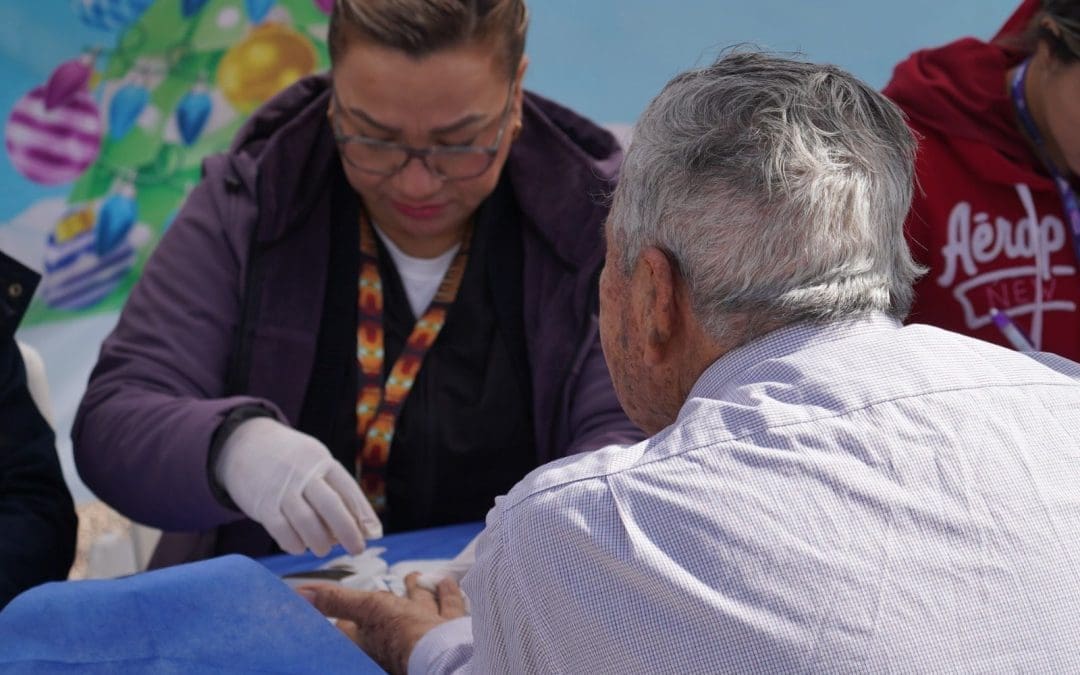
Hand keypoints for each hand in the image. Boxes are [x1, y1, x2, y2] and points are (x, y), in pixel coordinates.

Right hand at [215, 416, 382, 555]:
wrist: (246, 445)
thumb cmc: (292, 462)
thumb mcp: (317, 463)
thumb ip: (339, 491)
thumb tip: (368, 528)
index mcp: (322, 462)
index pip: (348, 489)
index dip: (363, 513)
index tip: (373, 533)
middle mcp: (304, 474)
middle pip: (330, 505)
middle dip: (347, 531)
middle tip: (357, 549)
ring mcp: (282, 490)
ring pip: (306, 521)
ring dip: (319, 542)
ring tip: (323, 549)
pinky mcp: (263, 505)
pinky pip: (281, 530)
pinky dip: (294, 543)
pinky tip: (299, 546)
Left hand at [300, 572, 466, 674]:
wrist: (447, 654)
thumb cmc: (402, 636)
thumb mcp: (367, 610)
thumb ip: (336, 601)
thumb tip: (299, 594)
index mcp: (370, 640)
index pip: (349, 627)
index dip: (344, 614)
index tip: (340, 603)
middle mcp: (394, 640)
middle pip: (388, 615)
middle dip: (393, 594)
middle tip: (390, 580)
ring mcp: (422, 634)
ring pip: (419, 607)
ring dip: (420, 591)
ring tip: (419, 576)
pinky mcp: (446, 631)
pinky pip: (447, 609)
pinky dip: (446, 593)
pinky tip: (447, 581)